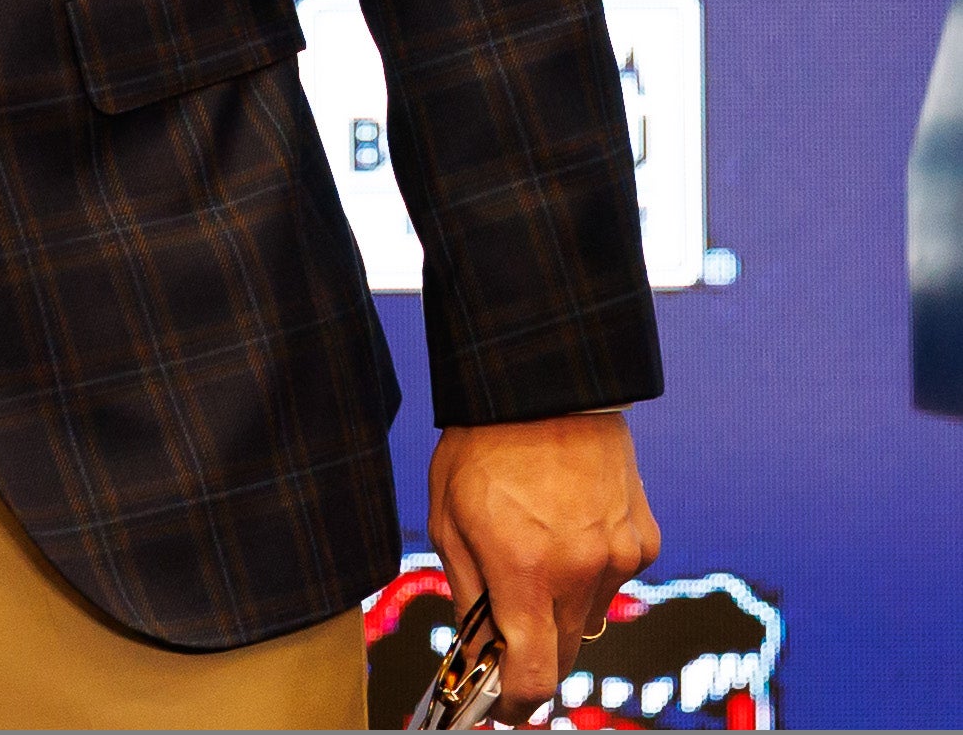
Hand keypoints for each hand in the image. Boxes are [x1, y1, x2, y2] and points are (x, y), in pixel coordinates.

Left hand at [427, 412, 656, 712]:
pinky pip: (614, 581)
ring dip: (562, 611)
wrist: (545, 390)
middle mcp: (581, 572)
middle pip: (564, 653)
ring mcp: (620, 558)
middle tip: (507, 643)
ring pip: (590, 619)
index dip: (517, 700)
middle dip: (534, 657)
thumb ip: (468, 593)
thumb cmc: (484, 450)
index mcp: (525, 570)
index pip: (534, 671)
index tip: (504, 707)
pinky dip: (590, 575)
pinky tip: (568, 534)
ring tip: (533, 560)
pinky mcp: (645, 541)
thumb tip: (479, 650)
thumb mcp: (449, 521)